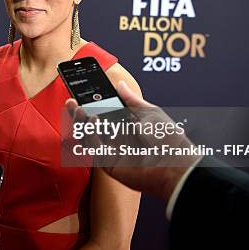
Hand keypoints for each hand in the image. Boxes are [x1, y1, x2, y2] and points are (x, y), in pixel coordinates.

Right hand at [65, 81, 200, 200]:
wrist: (177, 165)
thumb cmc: (168, 139)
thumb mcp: (150, 112)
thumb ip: (131, 100)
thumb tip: (120, 85)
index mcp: (125, 125)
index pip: (103, 113)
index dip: (91, 104)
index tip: (81, 93)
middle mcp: (116, 138)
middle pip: (91, 125)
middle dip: (79, 113)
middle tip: (71, 102)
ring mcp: (112, 151)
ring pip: (88, 136)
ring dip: (81, 123)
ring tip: (78, 108)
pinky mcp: (109, 164)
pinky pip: (94, 148)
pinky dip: (90, 135)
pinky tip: (92, 120)